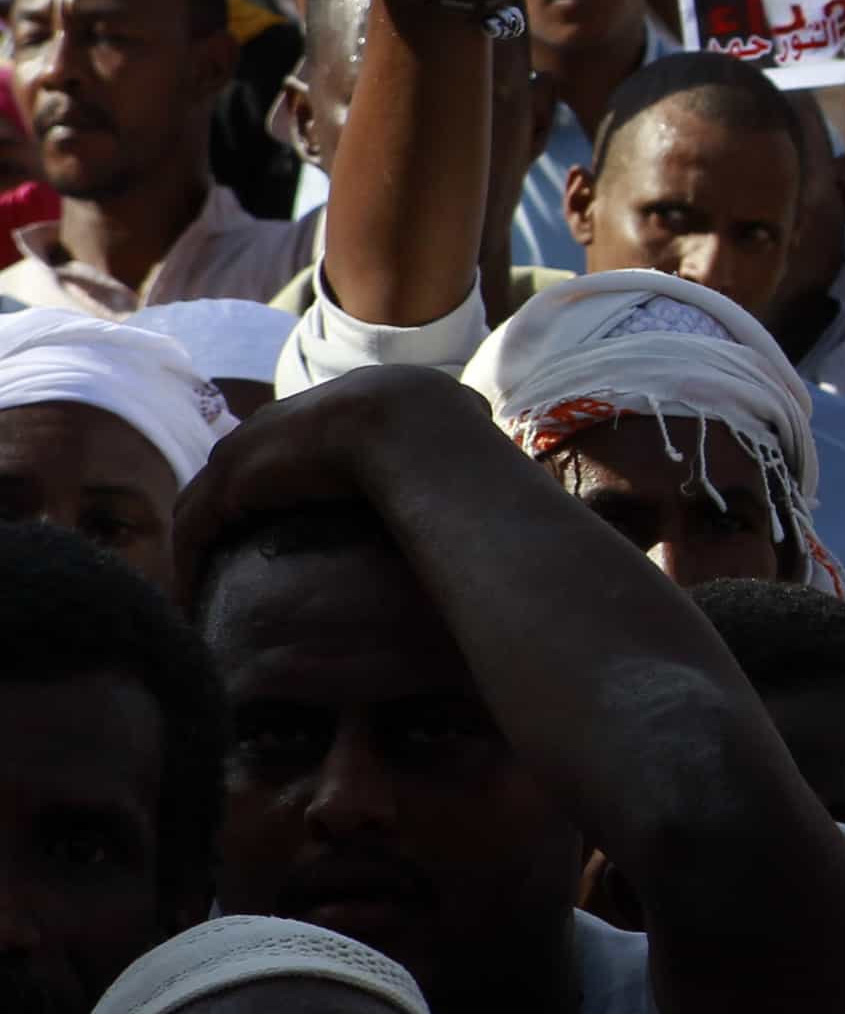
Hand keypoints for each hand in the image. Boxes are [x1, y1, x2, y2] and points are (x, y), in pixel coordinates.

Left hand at [172, 365, 496, 581]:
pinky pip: (196, 528)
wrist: (409, 423)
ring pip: (204, 508)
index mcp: (318, 416)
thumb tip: (484, 454)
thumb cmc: (439, 439)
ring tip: (201, 594)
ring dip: (199, 550)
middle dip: (221, 523)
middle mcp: (275, 427)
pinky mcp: (230, 481)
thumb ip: (439, 454)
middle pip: (232, 481)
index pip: (280, 458)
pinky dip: (191, 563)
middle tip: (220, 572)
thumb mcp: (436, 443)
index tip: (273, 536)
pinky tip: (195, 597)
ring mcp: (247, 451)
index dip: (272, 496)